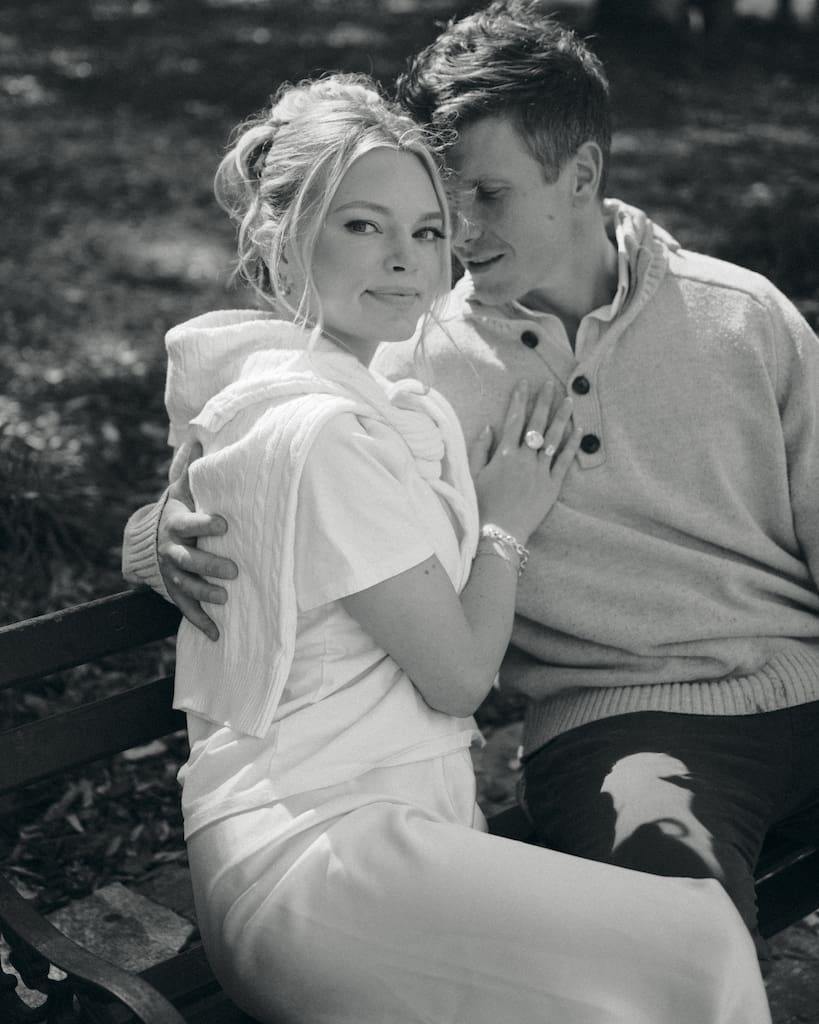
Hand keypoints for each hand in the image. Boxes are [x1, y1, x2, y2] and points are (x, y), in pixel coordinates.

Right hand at [158, 443, 237, 640]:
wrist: (149, 539)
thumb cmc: (177, 510)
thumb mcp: (181, 488)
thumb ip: (189, 468)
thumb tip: (198, 435)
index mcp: (176, 523)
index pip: (189, 523)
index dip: (205, 523)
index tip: (225, 523)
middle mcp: (173, 550)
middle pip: (188, 559)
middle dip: (210, 565)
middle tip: (233, 569)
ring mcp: (173, 573)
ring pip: (187, 586)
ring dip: (205, 594)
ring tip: (225, 600)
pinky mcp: (176, 591)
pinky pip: (186, 608)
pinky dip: (201, 623)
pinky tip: (217, 635)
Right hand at [469, 380, 580, 543]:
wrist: (498, 533)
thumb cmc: (481, 505)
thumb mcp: (472, 475)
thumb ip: (480, 449)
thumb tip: (489, 427)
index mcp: (504, 454)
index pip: (514, 419)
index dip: (520, 399)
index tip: (524, 382)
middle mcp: (524, 458)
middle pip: (536, 423)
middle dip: (543, 401)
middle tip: (550, 383)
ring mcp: (540, 471)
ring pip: (553, 438)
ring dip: (562, 417)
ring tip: (569, 399)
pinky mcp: (552, 486)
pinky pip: (564, 461)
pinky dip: (571, 444)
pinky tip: (579, 430)